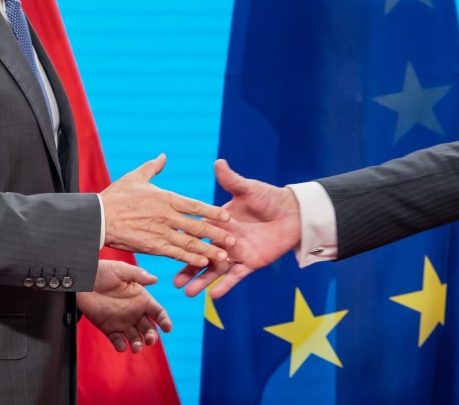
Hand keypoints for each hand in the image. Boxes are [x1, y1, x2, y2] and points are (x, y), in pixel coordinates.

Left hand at [77, 259, 172, 352]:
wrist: (81, 280)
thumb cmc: (103, 271)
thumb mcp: (121, 269)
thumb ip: (138, 274)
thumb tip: (155, 279)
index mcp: (142, 298)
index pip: (158, 312)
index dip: (164, 320)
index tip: (168, 328)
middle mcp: (135, 312)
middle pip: (148, 328)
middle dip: (152, 336)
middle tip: (150, 340)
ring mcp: (122, 321)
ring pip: (135, 337)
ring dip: (138, 344)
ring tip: (136, 347)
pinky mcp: (108, 328)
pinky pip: (117, 340)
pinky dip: (120, 346)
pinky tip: (121, 346)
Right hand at [100, 153, 235, 266]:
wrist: (96, 218)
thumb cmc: (115, 196)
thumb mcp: (135, 176)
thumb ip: (153, 168)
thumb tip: (163, 156)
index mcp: (165, 198)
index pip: (194, 206)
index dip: (212, 211)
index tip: (227, 216)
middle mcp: (166, 216)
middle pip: (197, 227)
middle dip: (217, 234)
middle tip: (235, 241)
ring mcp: (159, 233)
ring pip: (189, 243)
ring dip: (208, 250)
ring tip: (225, 257)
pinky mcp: (151, 247)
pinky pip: (174, 254)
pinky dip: (189, 259)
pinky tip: (203, 263)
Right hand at [173, 159, 301, 298]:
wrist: (293, 213)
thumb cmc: (269, 198)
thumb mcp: (248, 189)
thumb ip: (232, 180)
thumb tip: (219, 162)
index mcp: (219, 223)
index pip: (197, 234)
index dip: (183, 242)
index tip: (166, 249)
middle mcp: (225, 241)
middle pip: (202, 256)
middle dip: (187, 269)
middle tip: (172, 282)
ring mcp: (237, 254)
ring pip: (215, 270)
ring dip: (202, 281)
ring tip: (187, 293)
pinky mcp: (251, 263)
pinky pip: (236, 277)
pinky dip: (226, 286)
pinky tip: (214, 296)